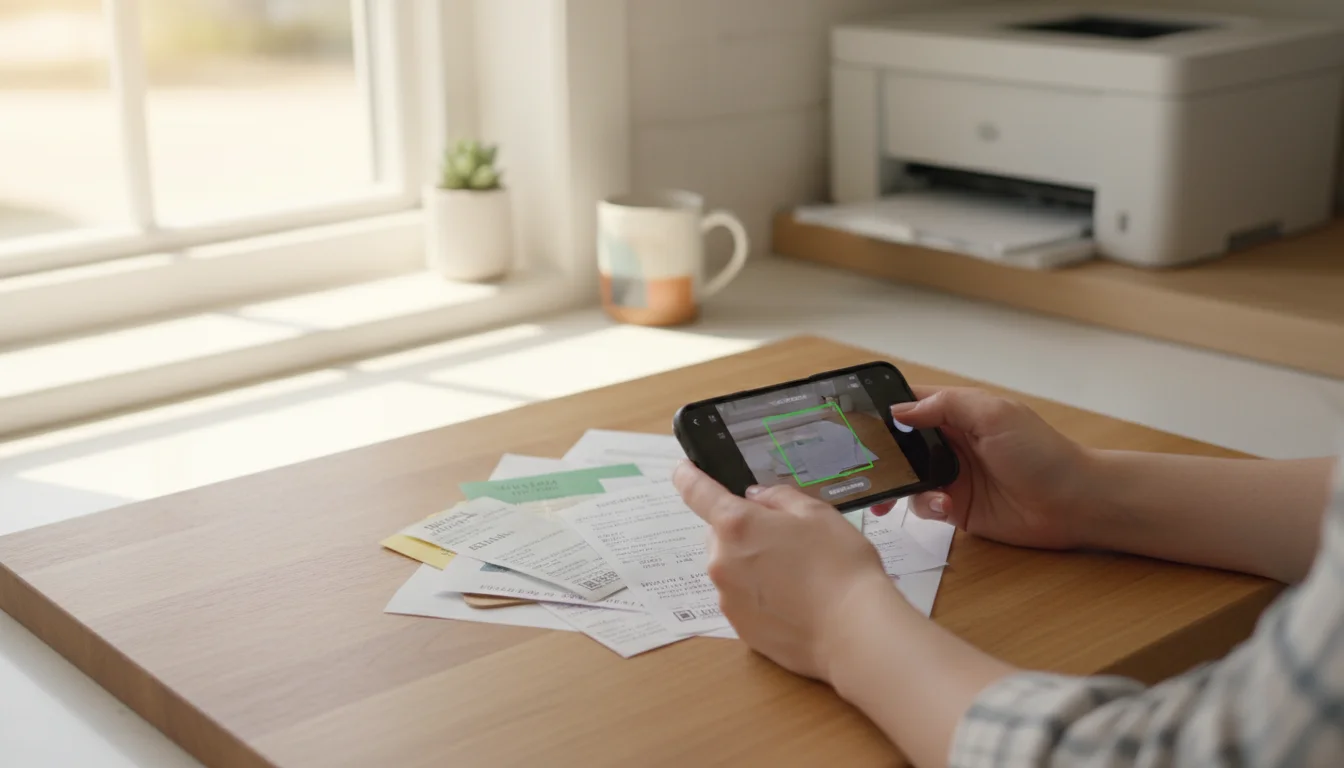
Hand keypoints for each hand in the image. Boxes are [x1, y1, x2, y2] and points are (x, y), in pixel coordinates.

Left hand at [673, 461, 906, 680]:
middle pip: (720, 534)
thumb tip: (756, 498)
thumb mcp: (817, 514)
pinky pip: (742, 599)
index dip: (689, 476)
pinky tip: (794, 601)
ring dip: (751, 564)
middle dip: (743, 531)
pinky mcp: (740, 628)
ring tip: (796, 575)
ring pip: (732, 568)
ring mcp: (728, 598)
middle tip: (785, 538)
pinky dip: (759, 594)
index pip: (697, 492)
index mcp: (736, 524)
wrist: (853, 633)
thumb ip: (779, 498)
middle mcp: (721, 561)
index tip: (684, 470)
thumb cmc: (840, 566)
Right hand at [873, 386, 1091, 549]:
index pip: (910, 404)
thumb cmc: (1041, 453)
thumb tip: (900, 410)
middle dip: (879, 456)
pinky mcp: (956, 507)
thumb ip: (947, 406)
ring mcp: (952, 476)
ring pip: (905, 478)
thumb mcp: (994, 415)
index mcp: (958, 413)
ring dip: (897, 486)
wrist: (1074, 503)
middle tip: (859, 467)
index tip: (851, 420)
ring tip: (892, 497)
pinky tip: (944, 507)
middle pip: (900, 444)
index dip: (881, 409)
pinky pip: (924, 506)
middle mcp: (950, 443)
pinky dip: (925, 507)